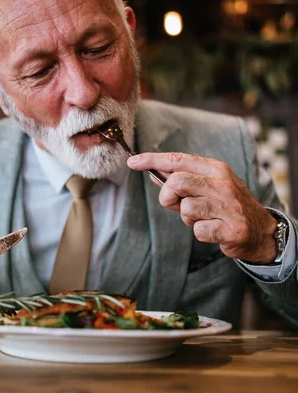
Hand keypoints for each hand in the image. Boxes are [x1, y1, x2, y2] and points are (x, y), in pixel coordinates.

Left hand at [128, 152, 277, 262]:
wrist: (261, 231)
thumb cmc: (228, 206)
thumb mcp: (209, 186)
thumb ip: (184, 180)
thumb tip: (154, 173)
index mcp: (216, 169)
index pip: (178, 160)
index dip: (152, 160)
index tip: (132, 162)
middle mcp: (223, 184)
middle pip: (176, 182)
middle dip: (168, 196)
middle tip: (176, 205)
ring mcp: (228, 206)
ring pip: (186, 208)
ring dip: (187, 218)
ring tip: (203, 218)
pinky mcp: (231, 229)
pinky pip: (199, 230)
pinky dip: (201, 232)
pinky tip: (214, 230)